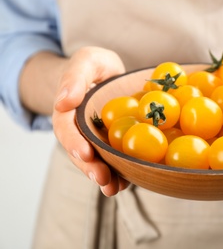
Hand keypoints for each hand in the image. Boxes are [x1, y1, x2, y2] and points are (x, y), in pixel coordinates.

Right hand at [52, 46, 129, 195]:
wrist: (109, 75)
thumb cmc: (96, 66)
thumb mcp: (87, 62)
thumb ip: (75, 77)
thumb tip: (64, 102)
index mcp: (69, 113)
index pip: (67, 129)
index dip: (74, 142)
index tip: (84, 153)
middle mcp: (80, 131)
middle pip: (81, 152)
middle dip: (90, 167)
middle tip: (102, 178)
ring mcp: (96, 140)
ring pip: (97, 161)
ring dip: (105, 177)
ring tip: (114, 189)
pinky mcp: (113, 144)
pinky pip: (115, 160)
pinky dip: (121, 173)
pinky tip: (129, 182)